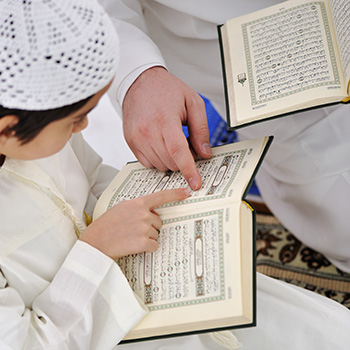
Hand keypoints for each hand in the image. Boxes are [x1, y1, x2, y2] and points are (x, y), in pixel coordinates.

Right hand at [80, 188, 189, 258]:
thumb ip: (137, 207)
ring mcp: (143, 227)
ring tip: (129, 238)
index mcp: (137, 203)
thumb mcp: (120, 208)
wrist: (95, 243)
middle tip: (133, 230)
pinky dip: (147, 248)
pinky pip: (154, 245)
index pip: (160, 196)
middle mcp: (142, 214)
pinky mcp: (143, 242)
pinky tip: (133, 246)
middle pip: (158, 222)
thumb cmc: (105, 226)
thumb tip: (149, 212)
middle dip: (150, 227)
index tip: (186, 193)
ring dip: (147, 238)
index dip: (175, 194)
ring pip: (156, 234)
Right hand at [122, 67, 211, 190]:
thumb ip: (201, 130)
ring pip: (160, 165)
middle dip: (183, 159)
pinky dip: (158, 158)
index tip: (195, 184)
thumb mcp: (193, 103)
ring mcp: (137, 138)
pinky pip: (147, 163)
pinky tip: (161, 143)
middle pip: (171, 162)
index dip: (189, 170)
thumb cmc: (166, 90)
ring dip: (171, 159)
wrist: (140, 81)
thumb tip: (205, 153)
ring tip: (172, 139)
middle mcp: (148, 132)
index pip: (179, 152)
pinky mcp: (131, 142)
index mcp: (165, 121)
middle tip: (186, 142)